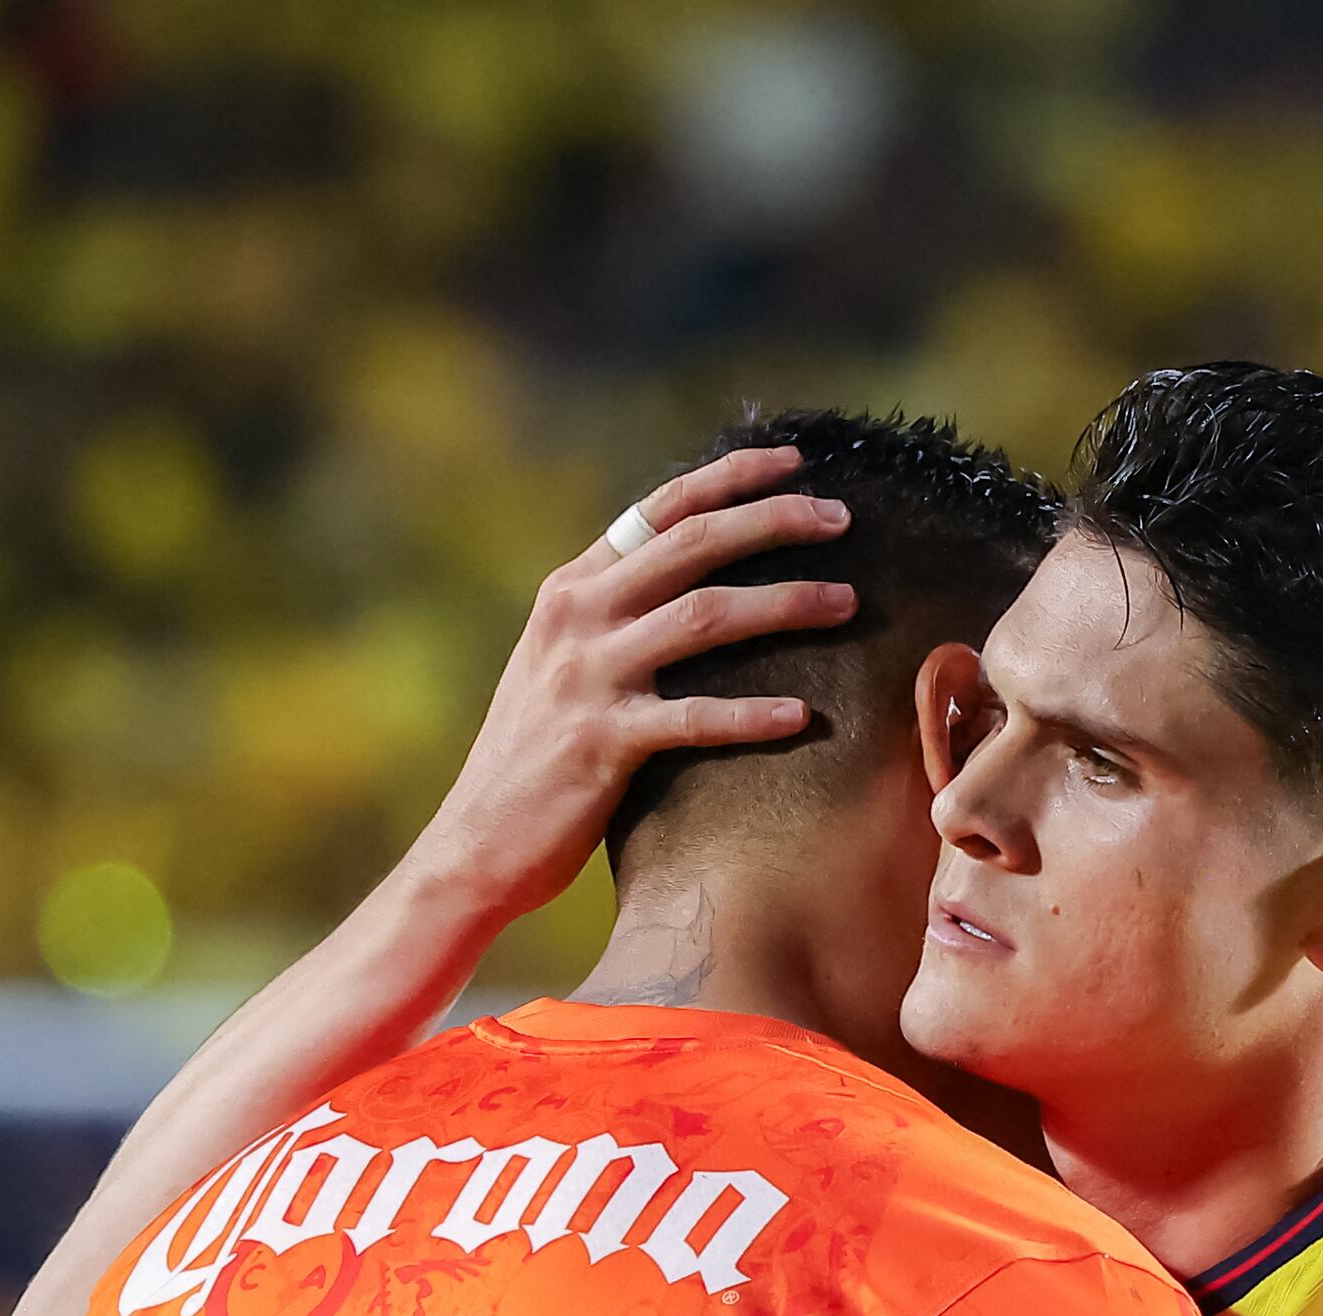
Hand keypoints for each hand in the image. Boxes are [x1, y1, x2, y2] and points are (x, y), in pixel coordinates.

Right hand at [400, 446, 858, 926]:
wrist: (474, 843)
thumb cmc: (535, 760)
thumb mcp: (562, 666)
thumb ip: (615, 620)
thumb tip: (688, 586)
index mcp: (572, 589)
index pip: (660, 508)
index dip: (731, 478)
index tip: (794, 464)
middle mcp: (578, 617)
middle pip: (693, 543)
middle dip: (775, 520)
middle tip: (843, 519)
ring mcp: (589, 677)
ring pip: (706, 616)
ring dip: (785, 603)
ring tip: (848, 602)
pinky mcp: (602, 743)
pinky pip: (695, 718)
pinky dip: (752, 715)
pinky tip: (803, 716)